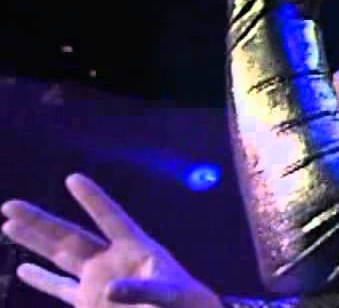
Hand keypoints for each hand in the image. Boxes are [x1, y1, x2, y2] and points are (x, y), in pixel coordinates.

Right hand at [2, 174, 222, 307]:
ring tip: (8, 223)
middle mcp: (111, 260)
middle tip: (10, 205)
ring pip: (59, 257)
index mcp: (136, 249)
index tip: (73, 178)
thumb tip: (109, 289)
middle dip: (41, 221)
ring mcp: (98, 280)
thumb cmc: (185, 303)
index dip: (93, 200)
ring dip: (34, 242)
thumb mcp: (169, 294)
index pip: (110, 218)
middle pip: (70, 235)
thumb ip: (143, 291)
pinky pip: (60, 289)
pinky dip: (41, 280)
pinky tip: (23, 270)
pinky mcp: (90, 302)